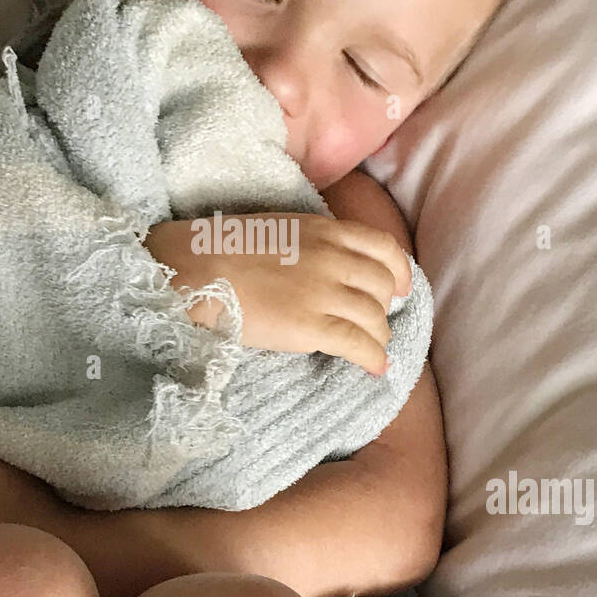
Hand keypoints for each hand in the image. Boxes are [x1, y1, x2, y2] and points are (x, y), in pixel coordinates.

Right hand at [144, 212, 411, 374]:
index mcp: (325, 230)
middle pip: (381, 286)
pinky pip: (358, 344)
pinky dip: (373, 358)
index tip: (400, 287)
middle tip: (374, 322)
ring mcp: (324, 293)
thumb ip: (312, 243)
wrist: (196, 270)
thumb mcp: (281, 228)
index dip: (399, 270)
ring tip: (371, 348)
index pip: (383, 247)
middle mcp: (332, 259)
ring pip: (374, 318)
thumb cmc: (226, 249)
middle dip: (384, 307)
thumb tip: (329, 263)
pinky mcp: (312, 326)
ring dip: (378, 336)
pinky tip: (375, 368)